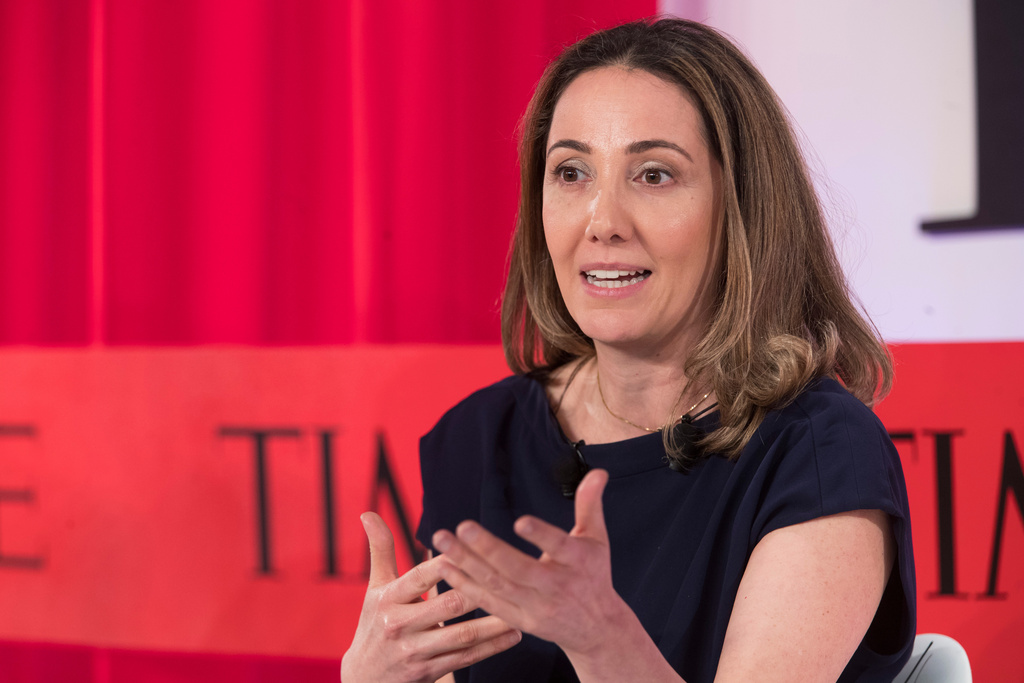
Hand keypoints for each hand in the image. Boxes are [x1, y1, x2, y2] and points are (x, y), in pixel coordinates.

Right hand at [340, 512, 521, 682]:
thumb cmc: (374, 623)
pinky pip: (466, 658)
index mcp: (388, 598)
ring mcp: (414, 652)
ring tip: (521, 607)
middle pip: (447, 604)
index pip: (421, 576)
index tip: (473, 548)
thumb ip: (380, 549)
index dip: (447, 563)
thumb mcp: (375, 588)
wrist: (364, 679)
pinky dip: (492, 647)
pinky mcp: (428, 673)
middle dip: (479, 590)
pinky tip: (515, 634)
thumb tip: (368, 513)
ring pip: (462, 634)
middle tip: (509, 576)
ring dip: (494, 622)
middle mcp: (399, 624)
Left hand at [431, 469, 626, 658]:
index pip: (560, 547)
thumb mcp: (596, 539)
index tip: (519, 521)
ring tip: (442, 538)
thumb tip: (597, 472)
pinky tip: (443, 564)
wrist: (596, 629)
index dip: (541, 536)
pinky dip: (463, 584)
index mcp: (578, 562)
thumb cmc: (593, 574)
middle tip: (462, 526)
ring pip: (496, 584)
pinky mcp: (518, 620)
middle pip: (518, 569)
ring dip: (466, 562)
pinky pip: (487, 601)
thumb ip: (590, 504)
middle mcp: (555, 587)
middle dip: (488, 548)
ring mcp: (535, 607)